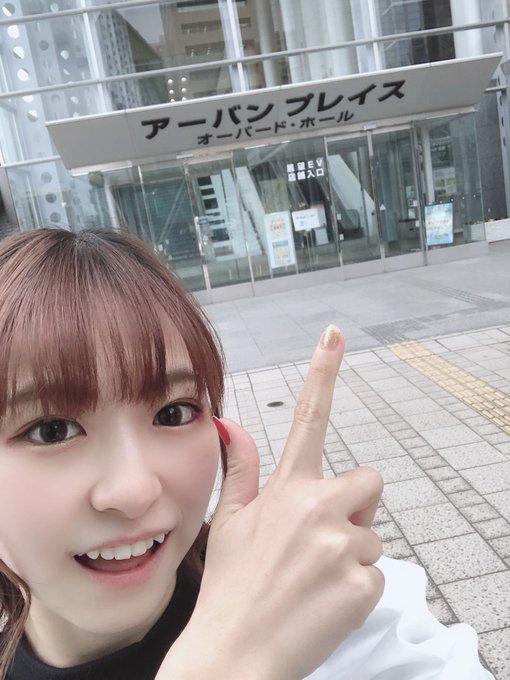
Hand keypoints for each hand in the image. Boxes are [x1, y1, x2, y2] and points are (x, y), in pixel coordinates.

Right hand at [158, 327, 383, 679]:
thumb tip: (229, 422)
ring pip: (373, 534)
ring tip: (315, 579)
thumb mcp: (227, 522)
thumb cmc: (231, 586)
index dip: (322, 372)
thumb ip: (240, 468)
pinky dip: (357, 588)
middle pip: (369, 481)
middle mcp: (318, 507)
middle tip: (322, 539)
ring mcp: (343, 545)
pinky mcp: (364, 583)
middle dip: (355, 504)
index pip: (308, 418)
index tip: (334, 333)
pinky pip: (376, 574)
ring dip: (352, 553)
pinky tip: (324, 602)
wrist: (236, 652)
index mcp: (286, 488)